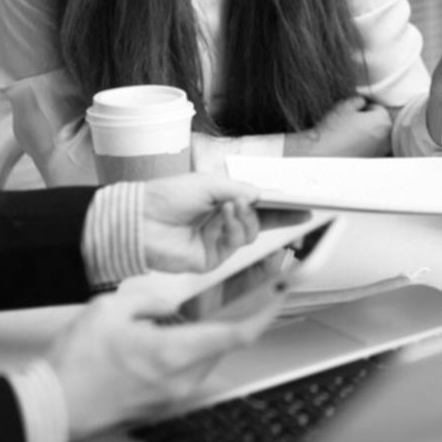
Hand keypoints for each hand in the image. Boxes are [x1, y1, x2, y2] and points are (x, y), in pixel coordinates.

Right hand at [47, 285, 284, 438]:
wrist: (54, 408)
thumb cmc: (75, 365)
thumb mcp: (109, 310)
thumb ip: (148, 300)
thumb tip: (170, 302)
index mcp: (174, 353)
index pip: (238, 333)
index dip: (266, 311)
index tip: (281, 291)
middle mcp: (181, 378)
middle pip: (225, 343)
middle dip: (237, 316)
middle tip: (242, 291)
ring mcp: (173, 393)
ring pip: (206, 355)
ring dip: (208, 332)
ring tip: (194, 310)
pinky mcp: (162, 401)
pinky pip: (187, 369)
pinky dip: (189, 348)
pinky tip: (169, 334)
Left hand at [141, 173, 305, 272]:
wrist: (140, 220)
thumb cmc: (167, 197)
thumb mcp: (207, 184)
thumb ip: (238, 189)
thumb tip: (261, 193)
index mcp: (221, 201)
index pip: (256, 203)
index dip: (278, 203)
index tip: (300, 202)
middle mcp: (222, 221)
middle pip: (260, 220)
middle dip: (279, 214)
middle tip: (296, 209)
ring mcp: (219, 240)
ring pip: (251, 232)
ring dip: (248, 216)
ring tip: (236, 204)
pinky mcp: (213, 258)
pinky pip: (236, 243)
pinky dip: (236, 227)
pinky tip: (228, 214)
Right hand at [285, 95, 391, 157]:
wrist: (322, 153)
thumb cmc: (333, 129)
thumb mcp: (345, 106)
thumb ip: (358, 100)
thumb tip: (362, 103)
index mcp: (383, 122)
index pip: (378, 109)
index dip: (364, 108)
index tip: (354, 112)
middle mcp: (386, 139)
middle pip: (381, 124)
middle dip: (370, 121)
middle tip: (351, 122)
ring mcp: (380, 153)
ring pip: (377, 137)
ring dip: (368, 134)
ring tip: (350, 135)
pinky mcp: (371, 162)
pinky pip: (371, 149)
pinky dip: (364, 146)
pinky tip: (350, 145)